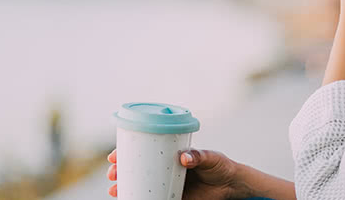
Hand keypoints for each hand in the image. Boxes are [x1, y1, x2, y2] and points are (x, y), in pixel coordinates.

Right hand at [107, 148, 246, 199]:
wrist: (231, 185)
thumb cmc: (220, 166)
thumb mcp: (211, 157)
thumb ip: (199, 156)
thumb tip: (184, 158)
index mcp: (170, 154)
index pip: (144, 149)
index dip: (126, 152)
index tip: (114, 156)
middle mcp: (165, 168)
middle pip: (137, 168)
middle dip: (120, 171)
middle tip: (113, 175)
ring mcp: (167, 183)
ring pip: (141, 184)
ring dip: (125, 187)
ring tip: (115, 191)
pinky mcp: (173, 197)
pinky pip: (153, 198)